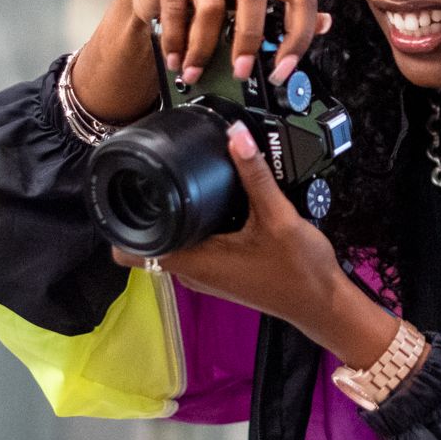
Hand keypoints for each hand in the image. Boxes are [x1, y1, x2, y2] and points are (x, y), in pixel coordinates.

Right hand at [71, 0, 331, 127]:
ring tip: (194, 72)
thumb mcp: (245, 17)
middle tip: (240, 72)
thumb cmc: (206, 7)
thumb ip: (282, 21)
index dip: (297, 35)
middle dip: (248, 39)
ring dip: (202, 47)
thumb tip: (326, 22)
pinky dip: (175, 38)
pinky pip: (176, 3)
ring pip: (212, 3)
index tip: (282, 70)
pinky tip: (175, 58)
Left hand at [111, 121, 396, 369]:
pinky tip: (209, 203)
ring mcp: (205, 274)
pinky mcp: (219, 271)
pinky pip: (191, 245)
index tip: (120, 190)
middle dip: (144, 209)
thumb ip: (255, 176)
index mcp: (194, 262)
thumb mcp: (278, 217)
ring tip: (176, 181)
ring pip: (170, 242)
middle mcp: (192, 272)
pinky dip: (191, 225)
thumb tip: (234, 135)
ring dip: (169, 216)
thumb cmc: (300, 271)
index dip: (117, 223)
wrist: (323, 304)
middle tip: (150, 172)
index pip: (129, 252)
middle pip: (147, 241)